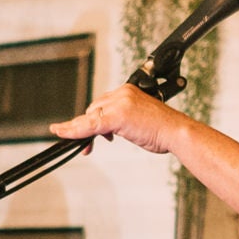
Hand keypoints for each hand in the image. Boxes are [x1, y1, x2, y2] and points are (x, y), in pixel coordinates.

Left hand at [55, 83, 192, 154]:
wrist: (177, 132)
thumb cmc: (163, 130)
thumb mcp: (137, 122)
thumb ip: (120, 121)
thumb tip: (102, 131)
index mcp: (127, 91)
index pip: (101, 104)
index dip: (91, 120)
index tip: (83, 132)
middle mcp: (122, 93)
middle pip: (93, 109)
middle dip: (86, 128)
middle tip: (87, 147)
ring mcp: (120, 102)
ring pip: (90, 116)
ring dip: (81, 131)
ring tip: (85, 147)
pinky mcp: (117, 115)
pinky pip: (90, 124)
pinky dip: (74, 130)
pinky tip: (62, 133)